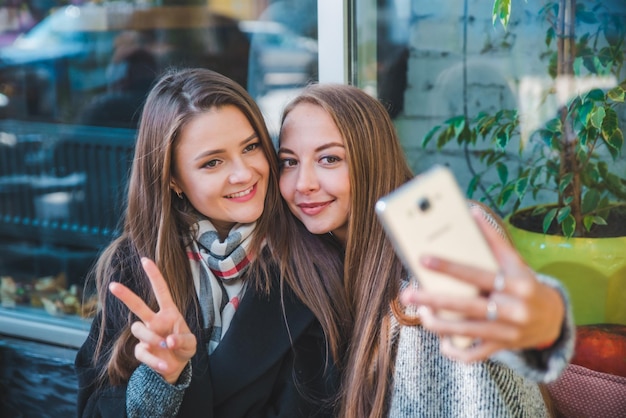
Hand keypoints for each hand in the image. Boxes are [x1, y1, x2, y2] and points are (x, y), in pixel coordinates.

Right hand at [109, 257, 196, 383]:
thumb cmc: (184, 347)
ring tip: (166, 346)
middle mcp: (155, 321)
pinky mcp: (142, 350)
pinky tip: (165, 365)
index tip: (145, 260)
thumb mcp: (190, 343)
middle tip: (112, 285)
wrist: (177, 366)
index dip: (154, 275)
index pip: (161, 290)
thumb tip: (168, 341)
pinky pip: (142, 352)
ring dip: (152, 338)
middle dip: (126, 295)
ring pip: (138, 329)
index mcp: (169, 312)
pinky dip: (155, 360)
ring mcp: (146, 335)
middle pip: (138, 305)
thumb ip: (182, 340)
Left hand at [399, 207, 563, 362]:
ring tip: (421, 314)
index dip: (450, 267)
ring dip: (439, 325)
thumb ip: (494, 240)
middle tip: (408, 295)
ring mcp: (508, 332)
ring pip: (467, 332)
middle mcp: (513, 309)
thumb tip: (473, 212)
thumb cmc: (526, 284)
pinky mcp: (503, 348)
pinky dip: (456, 351)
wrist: (554, 318)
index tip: (424, 259)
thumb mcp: (516, 262)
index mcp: (515, 284)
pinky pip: (475, 354)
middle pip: (467, 306)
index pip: (477, 274)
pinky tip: (442, 342)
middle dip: (433, 301)